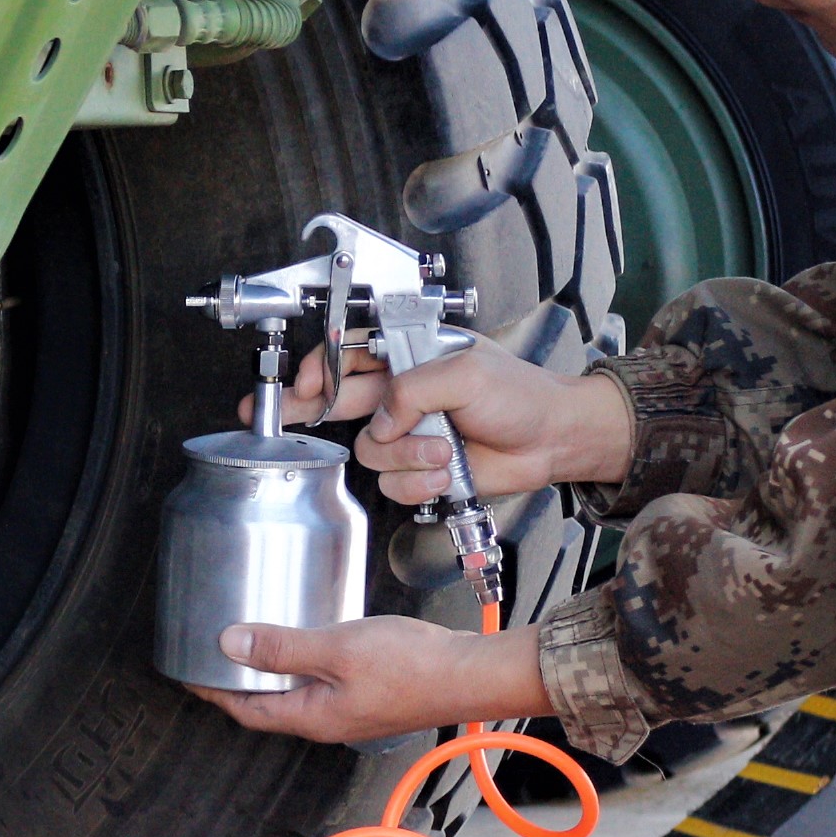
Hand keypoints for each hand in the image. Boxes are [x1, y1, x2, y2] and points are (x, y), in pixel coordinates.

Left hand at [186, 616, 552, 741]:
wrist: (470, 674)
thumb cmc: (410, 665)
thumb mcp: (337, 649)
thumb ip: (284, 647)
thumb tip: (229, 644)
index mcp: (312, 717)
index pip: (246, 710)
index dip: (214, 691)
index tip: (187, 670)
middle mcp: (327, 721)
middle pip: (267, 706)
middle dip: (237, 683)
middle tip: (212, 652)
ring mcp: (350, 711)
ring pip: (295, 694)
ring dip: (270, 673)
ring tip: (253, 640)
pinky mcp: (370, 696)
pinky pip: (322, 683)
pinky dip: (302, 664)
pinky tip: (309, 636)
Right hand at [255, 334, 634, 505]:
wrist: (551, 439)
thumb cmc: (521, 395)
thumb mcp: (465, 373)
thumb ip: (413, 389)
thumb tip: (384, 418)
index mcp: (412, 355)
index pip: (351, 353)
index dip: (322, 367)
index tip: (306, 384)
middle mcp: (404, 394)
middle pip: (340, 400)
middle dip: (310, 407)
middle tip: (284, 414)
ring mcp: (411, 433)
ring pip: (370, 451)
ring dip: (405, 456)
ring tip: (442, 450)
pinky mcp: (422, 468)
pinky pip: (394, 483)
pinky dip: (420, 482)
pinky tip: (446, 471)